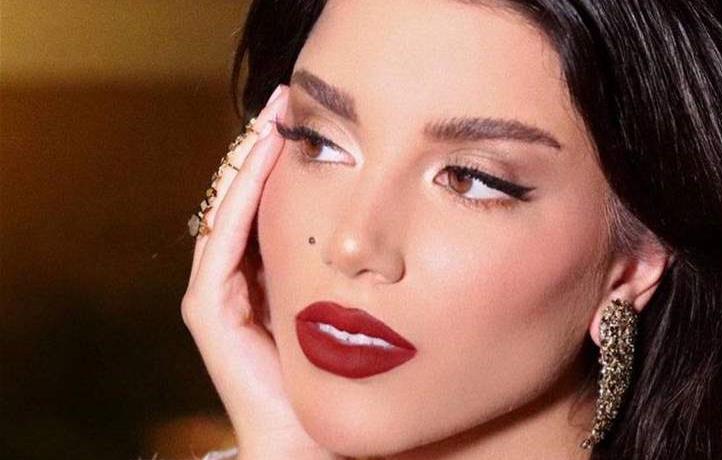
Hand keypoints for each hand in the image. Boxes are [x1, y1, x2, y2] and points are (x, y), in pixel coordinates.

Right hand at [181, 85, 331, 458]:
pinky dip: (242, 198)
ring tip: (272, 116)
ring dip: (250, 161)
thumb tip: (381, 216)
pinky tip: (263, 161)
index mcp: (266, 274)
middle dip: (263, 148)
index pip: (268, 203)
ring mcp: (218, 291)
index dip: (281, 159)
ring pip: (229, 209)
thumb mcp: (345, 303)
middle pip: (243, 197)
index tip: (307, 115)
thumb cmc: (339, 376)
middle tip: (285, 98)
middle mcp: (237, 278)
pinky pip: (225, 240)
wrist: (313, 439)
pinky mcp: (210, 308)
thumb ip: (345, 263)